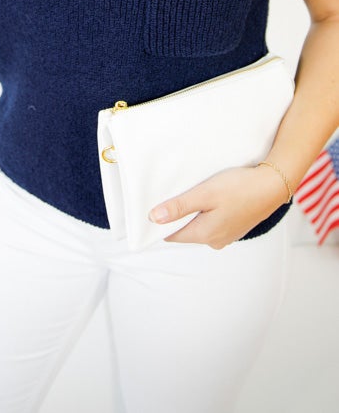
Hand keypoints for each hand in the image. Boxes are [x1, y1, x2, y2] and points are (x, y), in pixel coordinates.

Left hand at [148, 165, 288, 248]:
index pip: (172, 235)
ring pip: (199, 226)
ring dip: (193, 212)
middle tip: (173, 193)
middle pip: (185, 230)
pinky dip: (207, 212)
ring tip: (192, 193)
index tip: (155, 204)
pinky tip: (211, 198)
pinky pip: (213, 223)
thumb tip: (154, 218)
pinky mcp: (235, 228)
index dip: (161, 221)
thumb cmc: (239, 188)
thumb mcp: (204, 194)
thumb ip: (179, 207)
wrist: (273, 186)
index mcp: (204, 235)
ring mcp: (226, 236)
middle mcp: (214, 241)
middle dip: (177, 215)